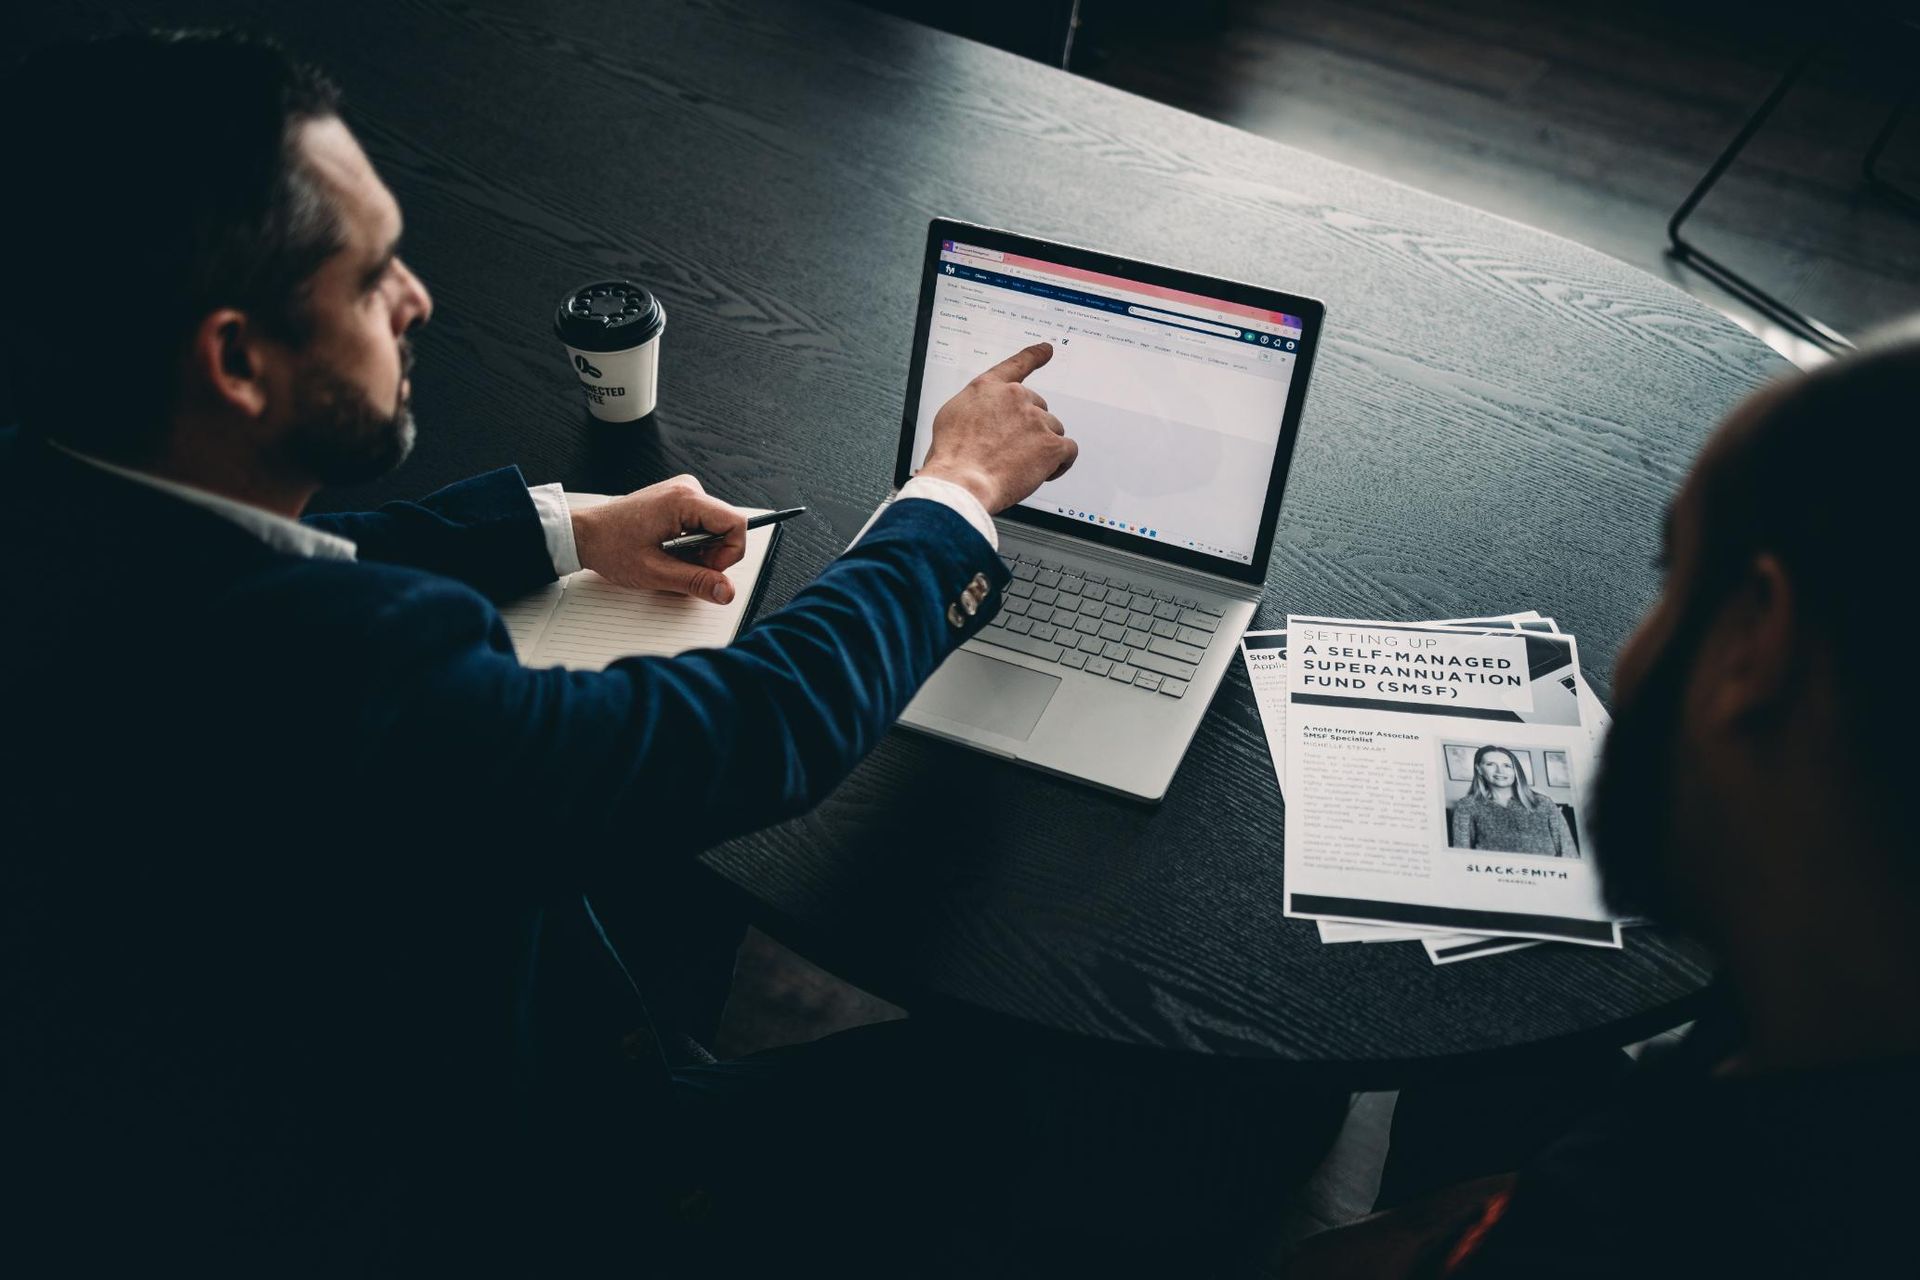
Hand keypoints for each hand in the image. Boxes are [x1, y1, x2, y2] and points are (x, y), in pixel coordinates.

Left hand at [570, 474, 746, 602]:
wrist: (584, 534)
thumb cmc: (609, 546)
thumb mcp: (655, 572)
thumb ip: (696, 582)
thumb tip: (726, 591)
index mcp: (684, 500)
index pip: (736, 524)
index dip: (728, 554)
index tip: (707, 569)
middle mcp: (687, 490)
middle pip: (725, 528)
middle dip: (709, 555)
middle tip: (678, 565)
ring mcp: (682, 493)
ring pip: (714, 530)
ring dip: (697, 552)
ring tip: (667, 557)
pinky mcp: (677, 501)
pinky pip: (701, 526)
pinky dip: (689, 544)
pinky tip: (666, 549)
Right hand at [918, 342, 1077, 512]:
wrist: (961, 482)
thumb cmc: (951, 457)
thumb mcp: (951, 419)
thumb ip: (975, 410)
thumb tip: (984, 421)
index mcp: (988, 387)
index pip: (1017, 364)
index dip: (1034, 356)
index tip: (1046, 349)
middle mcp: (1014, 397)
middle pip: (1038, 409)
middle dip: (1029, 429)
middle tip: (1011, 452)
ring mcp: (1035, 419)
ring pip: (1053, 430)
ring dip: (1042, 448)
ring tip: (1019, 466)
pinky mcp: (1051, 444)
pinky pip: (1068, 451)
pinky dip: (1060, 464)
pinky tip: (1044, 473)